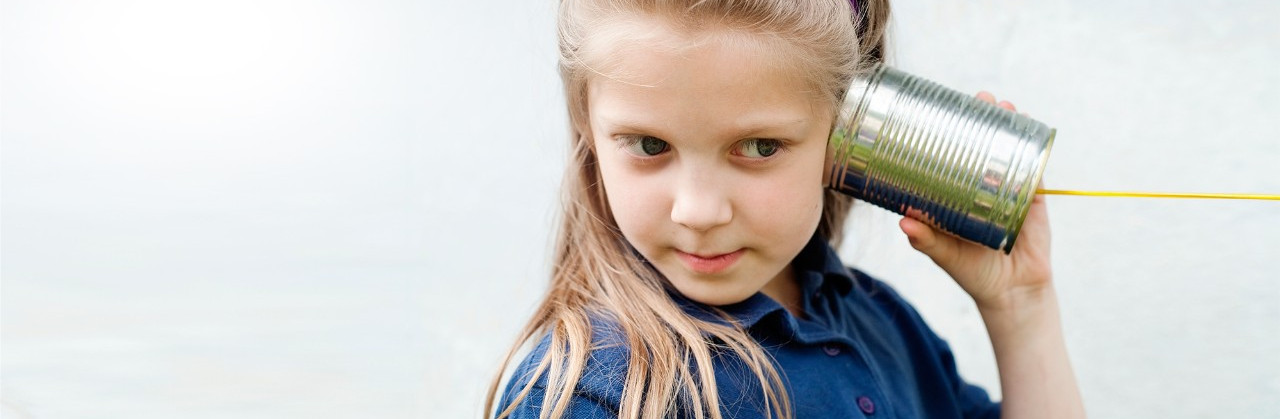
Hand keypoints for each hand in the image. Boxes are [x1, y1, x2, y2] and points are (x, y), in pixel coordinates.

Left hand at [898, 91, 1053, 310]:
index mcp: (956, 194)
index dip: (951, 130)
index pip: (951, 155)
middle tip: (982, 99)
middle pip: (983, 144)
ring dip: (1012, 126)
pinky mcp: (1032, 199)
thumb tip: (904, 220)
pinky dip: (1034, 150)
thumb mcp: (944, 254)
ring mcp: (1008, 190)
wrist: (1012, 293)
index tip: (945, 107)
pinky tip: (1033, 131)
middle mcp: (981, 187)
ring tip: (1008, 107)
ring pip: (1011, 151)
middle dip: (984, 118)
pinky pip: (1034, 169)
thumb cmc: (972, 273)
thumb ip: (926, 240)